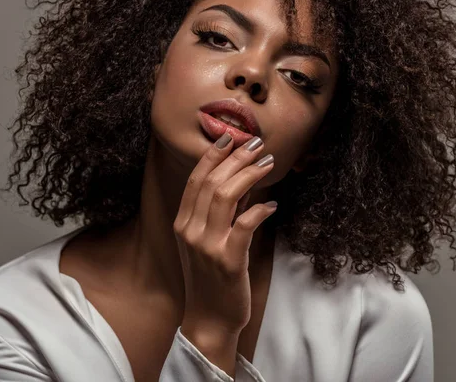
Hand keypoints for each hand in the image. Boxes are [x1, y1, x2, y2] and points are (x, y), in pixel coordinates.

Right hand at [173, 132, 275, 335]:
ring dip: (249, 175)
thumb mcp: (205, 242)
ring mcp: (207, 246)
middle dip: (235, 158)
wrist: (209, 318)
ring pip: (225, 196)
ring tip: (267, 163)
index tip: (229, 137)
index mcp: (182, 223)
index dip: (212, 155)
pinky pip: (245, 225)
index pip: (195, 180)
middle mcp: (190, 231)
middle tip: (256, 144)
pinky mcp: (228, 260)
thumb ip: (217, 214)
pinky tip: (272, 204)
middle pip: (212, 182)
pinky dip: (260, 210)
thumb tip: (240, 183)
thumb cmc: (210, 279)